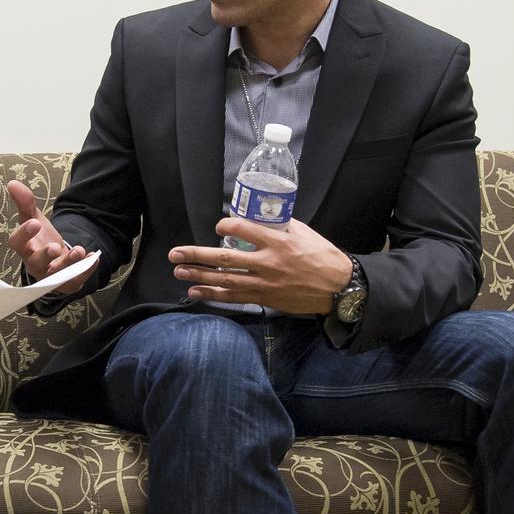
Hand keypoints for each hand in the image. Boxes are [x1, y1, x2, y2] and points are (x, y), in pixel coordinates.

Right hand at [6, 180, 96, 293]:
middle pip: (35, 263)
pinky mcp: (67, 282)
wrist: (56, 258)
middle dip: (45, 256)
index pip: (17, 243)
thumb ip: (25, 202)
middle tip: (54, 246)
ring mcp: (51, 275)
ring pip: (56, 274)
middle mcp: (34, 264)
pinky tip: (94, 257)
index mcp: (24, 248)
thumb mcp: (33, 218)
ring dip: (68, 263)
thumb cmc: (40, 238)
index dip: (24, 234)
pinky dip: (86, 269)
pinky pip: (76, 280)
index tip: (34, 222)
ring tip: (80, 251)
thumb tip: (12, 183)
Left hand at [168, 217, 351, 312]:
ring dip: (199, 276)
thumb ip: (280, 225)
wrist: (339, 288)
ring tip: (179, 272)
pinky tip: (196, 293)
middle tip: (175, 254)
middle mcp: (267, 262)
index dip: (225, 227)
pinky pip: (234, 297)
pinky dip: (213, 296)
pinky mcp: (265, 298)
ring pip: (225, 280)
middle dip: (196, 256)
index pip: (243, 230)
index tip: (218, 227)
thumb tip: (260, 216)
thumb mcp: (304, 233)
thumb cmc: (322, 256)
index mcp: (278, 242)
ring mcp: (265, 283)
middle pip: (225, 259)